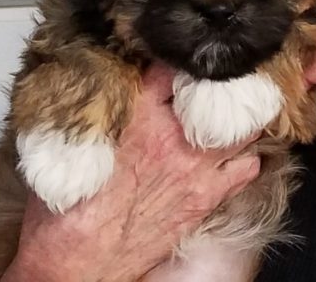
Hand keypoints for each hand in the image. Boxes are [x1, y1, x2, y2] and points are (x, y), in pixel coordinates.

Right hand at [5, 63, 259, 281]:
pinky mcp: (207, 197)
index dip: (176, 58)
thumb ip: (102, 107)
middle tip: (221, 76)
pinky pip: (248, 167)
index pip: (171, 69)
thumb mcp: (78, 143)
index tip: (178, 54)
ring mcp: (197, 169)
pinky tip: (237, 151)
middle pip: (219, 92)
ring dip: (241, 116)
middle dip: (220, 82)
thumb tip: (107, 79)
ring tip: (238, 108)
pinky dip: (247, 156)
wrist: (76, 265)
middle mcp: (175, 140)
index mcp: (140, 120)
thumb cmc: (67, 209)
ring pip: (243, 126)